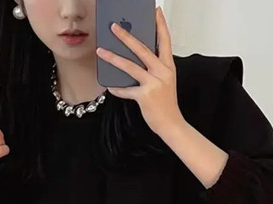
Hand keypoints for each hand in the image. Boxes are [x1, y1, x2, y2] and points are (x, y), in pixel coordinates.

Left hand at [96, 7, 183, 138]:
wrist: (171, 124)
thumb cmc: (166, 103)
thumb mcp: (164, 81)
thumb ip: (153, 69)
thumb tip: (134, 58)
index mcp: (168, 66)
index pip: (164, 40)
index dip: (160, 25)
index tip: (156, 11)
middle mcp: (162, 72)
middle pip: (142, 49)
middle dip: (126, 36)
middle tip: (114, 26)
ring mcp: (154, 84)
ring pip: (130, 66)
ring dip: (113, 57)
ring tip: (101, 50)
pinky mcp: (145, 96)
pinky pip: (126, 90)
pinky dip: (117, 88)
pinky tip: (109, 86)